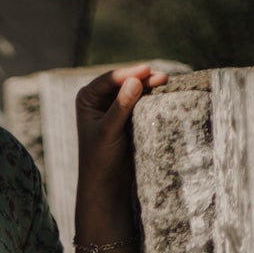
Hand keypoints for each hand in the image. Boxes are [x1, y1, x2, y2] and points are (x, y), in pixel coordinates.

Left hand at [75, 62, 167, 181]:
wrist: (107, 182)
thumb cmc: (100, 158)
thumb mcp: (109, 131)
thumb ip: (121, 107)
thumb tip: (135, 81)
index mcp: (87, 98)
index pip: (109, 80)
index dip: (128, 73)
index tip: (146, 70)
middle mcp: (99, 98)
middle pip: (124, 82)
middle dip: (143, 78)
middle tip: (162, 77)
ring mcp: (114, 105)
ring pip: (134, 90)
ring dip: (149, 86)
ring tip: (165, 81)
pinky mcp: (128, 115)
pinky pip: (141, 101)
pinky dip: (151, 97)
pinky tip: (163, 93)